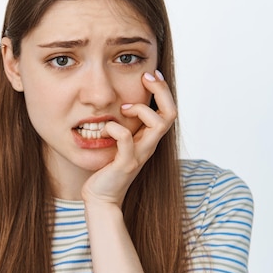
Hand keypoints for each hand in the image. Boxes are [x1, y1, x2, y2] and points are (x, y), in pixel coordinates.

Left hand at [81, 70, 176, 206]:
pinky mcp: (125, 163)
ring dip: (142, 109)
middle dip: (161, 90)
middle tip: (147, 77)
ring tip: (124, 108)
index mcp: (148, 138)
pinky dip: (115, 128)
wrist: (101, 197)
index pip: (168, 110)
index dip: (163, 90)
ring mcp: (139, 154)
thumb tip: (118, 100)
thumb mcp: (119, 141)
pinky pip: (126, 139)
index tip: (151, 74)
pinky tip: (105, 128)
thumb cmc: (107, 168)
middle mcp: (149, 145)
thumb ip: (123, 124)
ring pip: (158, 124)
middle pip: (170, 113)